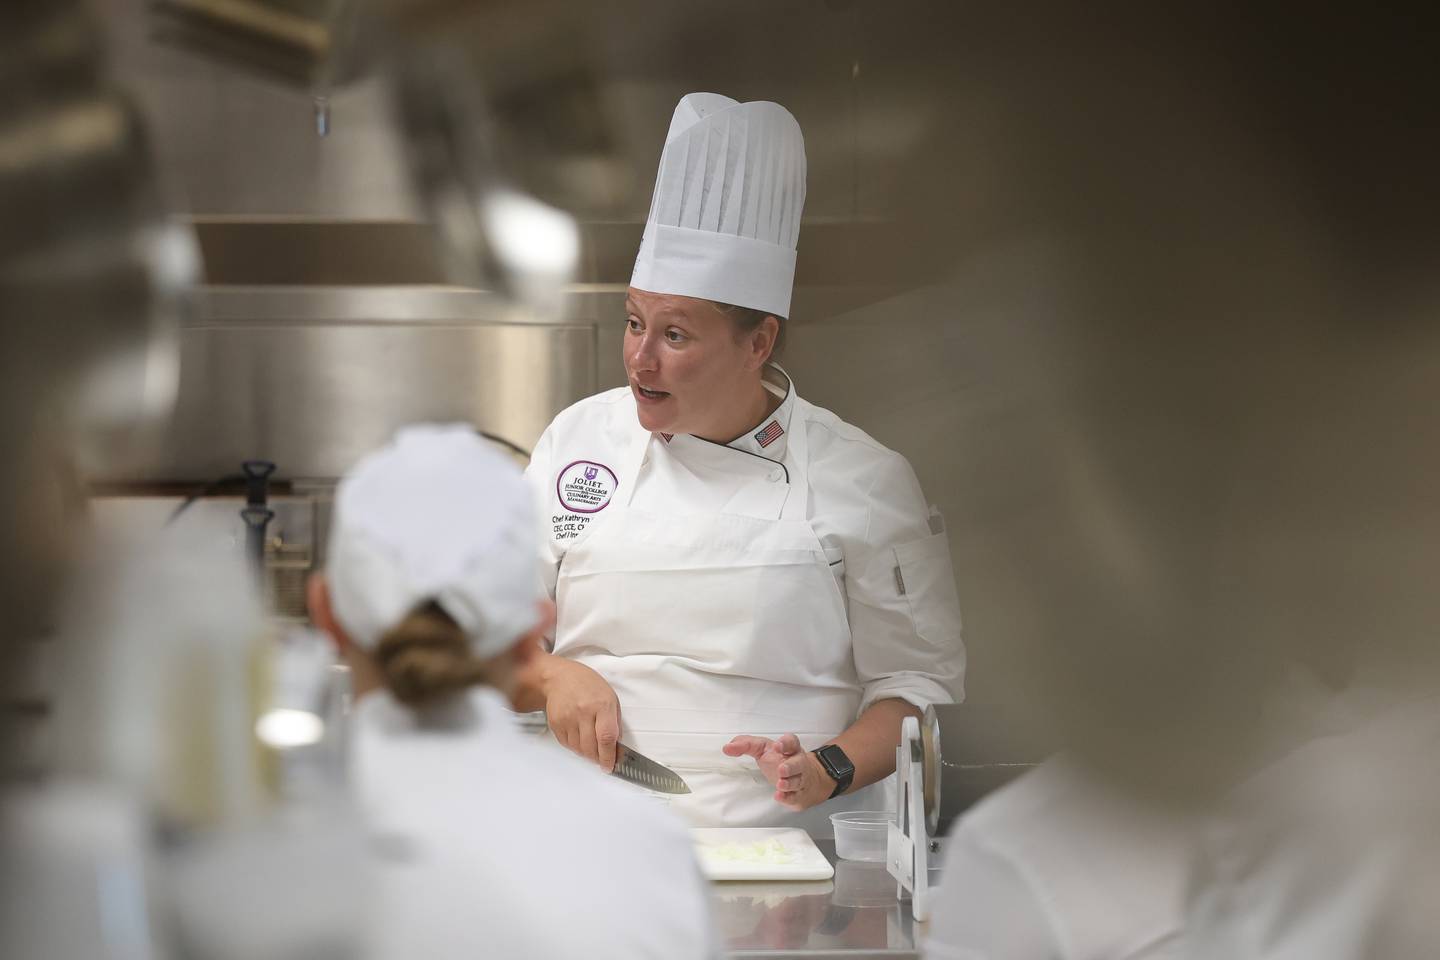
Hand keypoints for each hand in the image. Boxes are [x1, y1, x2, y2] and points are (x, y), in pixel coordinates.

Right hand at [536, 655, 621, 772]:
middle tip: (602, 758)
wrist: (559, 678)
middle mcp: (583, 712)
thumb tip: (616, 746)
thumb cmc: (588, 685)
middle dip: (598, 758)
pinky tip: (579, 737)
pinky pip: (567, 745)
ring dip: (587, 753)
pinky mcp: (555, 724)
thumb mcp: (610, 697)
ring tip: (591, 744)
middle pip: (591, 748)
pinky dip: (575, 747)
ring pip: (578, 749)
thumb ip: (615, 722)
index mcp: (602, 705)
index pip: (606, 737)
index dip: (609, 756)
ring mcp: (567, 719)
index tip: (610, 766)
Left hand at [723, 734, 836, 810]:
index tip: (778, 746)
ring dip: (789, 783)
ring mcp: (800, 779)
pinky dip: (788, 798)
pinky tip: (779, 796)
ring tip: (780, 784)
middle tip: (781, 769)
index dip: (786, 743)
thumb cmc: (780, 760)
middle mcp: (797, 763)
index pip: (792, 742)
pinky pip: (795, 797)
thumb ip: (745, 744)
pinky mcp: (798, 794)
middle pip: (798, 763)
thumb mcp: (763, 749)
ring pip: (798, 781)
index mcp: (789, 749)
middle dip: (791, 766)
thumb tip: (727, 748)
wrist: (804, 780)